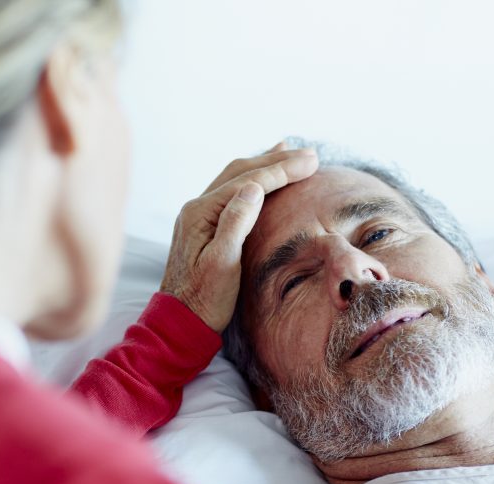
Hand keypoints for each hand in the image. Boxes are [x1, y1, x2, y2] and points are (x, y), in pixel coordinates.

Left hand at [159, 142, 318, 332]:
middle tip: (310, 154)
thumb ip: (236, 223)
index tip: (312, 161)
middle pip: (241, 173)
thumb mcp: (223, 264)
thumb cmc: (204, 300)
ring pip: (235, 179)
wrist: (180, 323)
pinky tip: (262, 182)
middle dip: (276, 161)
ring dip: (263, 165)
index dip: (282, 169)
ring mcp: (199, 217)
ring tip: (287, 151)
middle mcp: (197, 208)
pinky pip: (231, 194)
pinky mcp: (204, 228)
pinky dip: (252, 181)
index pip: (248, 182)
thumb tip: (254, 188)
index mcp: (201, 213)